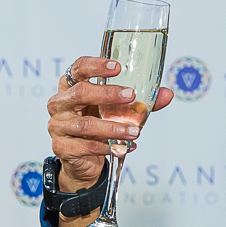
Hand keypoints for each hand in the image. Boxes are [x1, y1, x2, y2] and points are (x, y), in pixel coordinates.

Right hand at [46, 57, 174, 189]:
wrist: (84, 161)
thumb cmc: (98, 127)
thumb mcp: (116, 111)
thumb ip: (138, 102)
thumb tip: (167, 94)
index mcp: (71, 87)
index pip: (79, 68)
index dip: (96, 65)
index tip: (118, 67)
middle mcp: (60, 103)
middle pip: (80, 92)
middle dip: (108, 94)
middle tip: (131, 95)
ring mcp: (58, 126)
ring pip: (87, 124)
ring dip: (114, 128)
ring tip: (134, 131)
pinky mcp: (62, 147)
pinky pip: (87, 146)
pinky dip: (109, 147)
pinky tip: (125, 147)